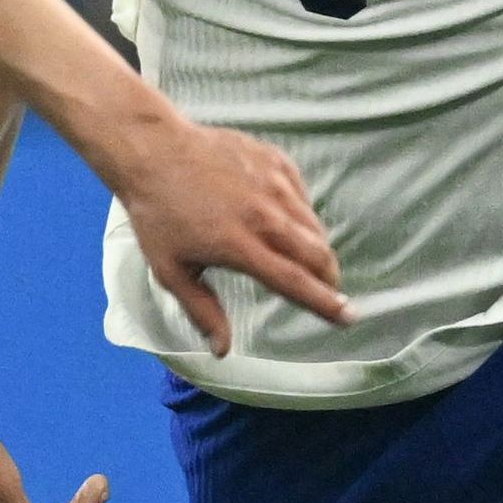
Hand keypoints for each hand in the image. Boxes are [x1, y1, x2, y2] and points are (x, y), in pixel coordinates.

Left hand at [104, 116, 345, 355]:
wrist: (153, 151)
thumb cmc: (157, 215)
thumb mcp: (171, 270)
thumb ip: (202, 310)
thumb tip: (222, 350)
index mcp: (239, 245)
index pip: (294, 281)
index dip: (325, 303)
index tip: (349, 317)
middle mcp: (263, 214)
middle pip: (315, 253)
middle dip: (329, 277)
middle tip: (328, 289)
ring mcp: (271, 183)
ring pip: (312, 224)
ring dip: (316, 247)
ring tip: (306, 258)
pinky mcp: (273, 160)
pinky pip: (301, 195)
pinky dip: (301, 213)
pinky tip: (285, 220)